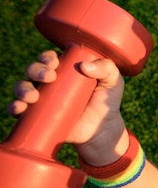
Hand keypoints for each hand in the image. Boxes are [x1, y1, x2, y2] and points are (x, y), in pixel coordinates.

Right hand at [7, 50, 127, 163]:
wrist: (102, 129)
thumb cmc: (107, 101)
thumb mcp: (113, 81)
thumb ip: (107, 68)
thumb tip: (84, 66)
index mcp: (65, 69)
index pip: (49, 58)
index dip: (47, 58)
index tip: (54, 63)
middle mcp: (49, 82)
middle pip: (33, 70)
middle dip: (36, 70)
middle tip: (49, 77)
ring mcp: (42, 99)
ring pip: (22, 87)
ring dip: (22, 88)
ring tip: (33, 96)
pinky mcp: (37, 116)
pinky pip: (18, 109)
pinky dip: (14, 107)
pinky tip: (19, 108)